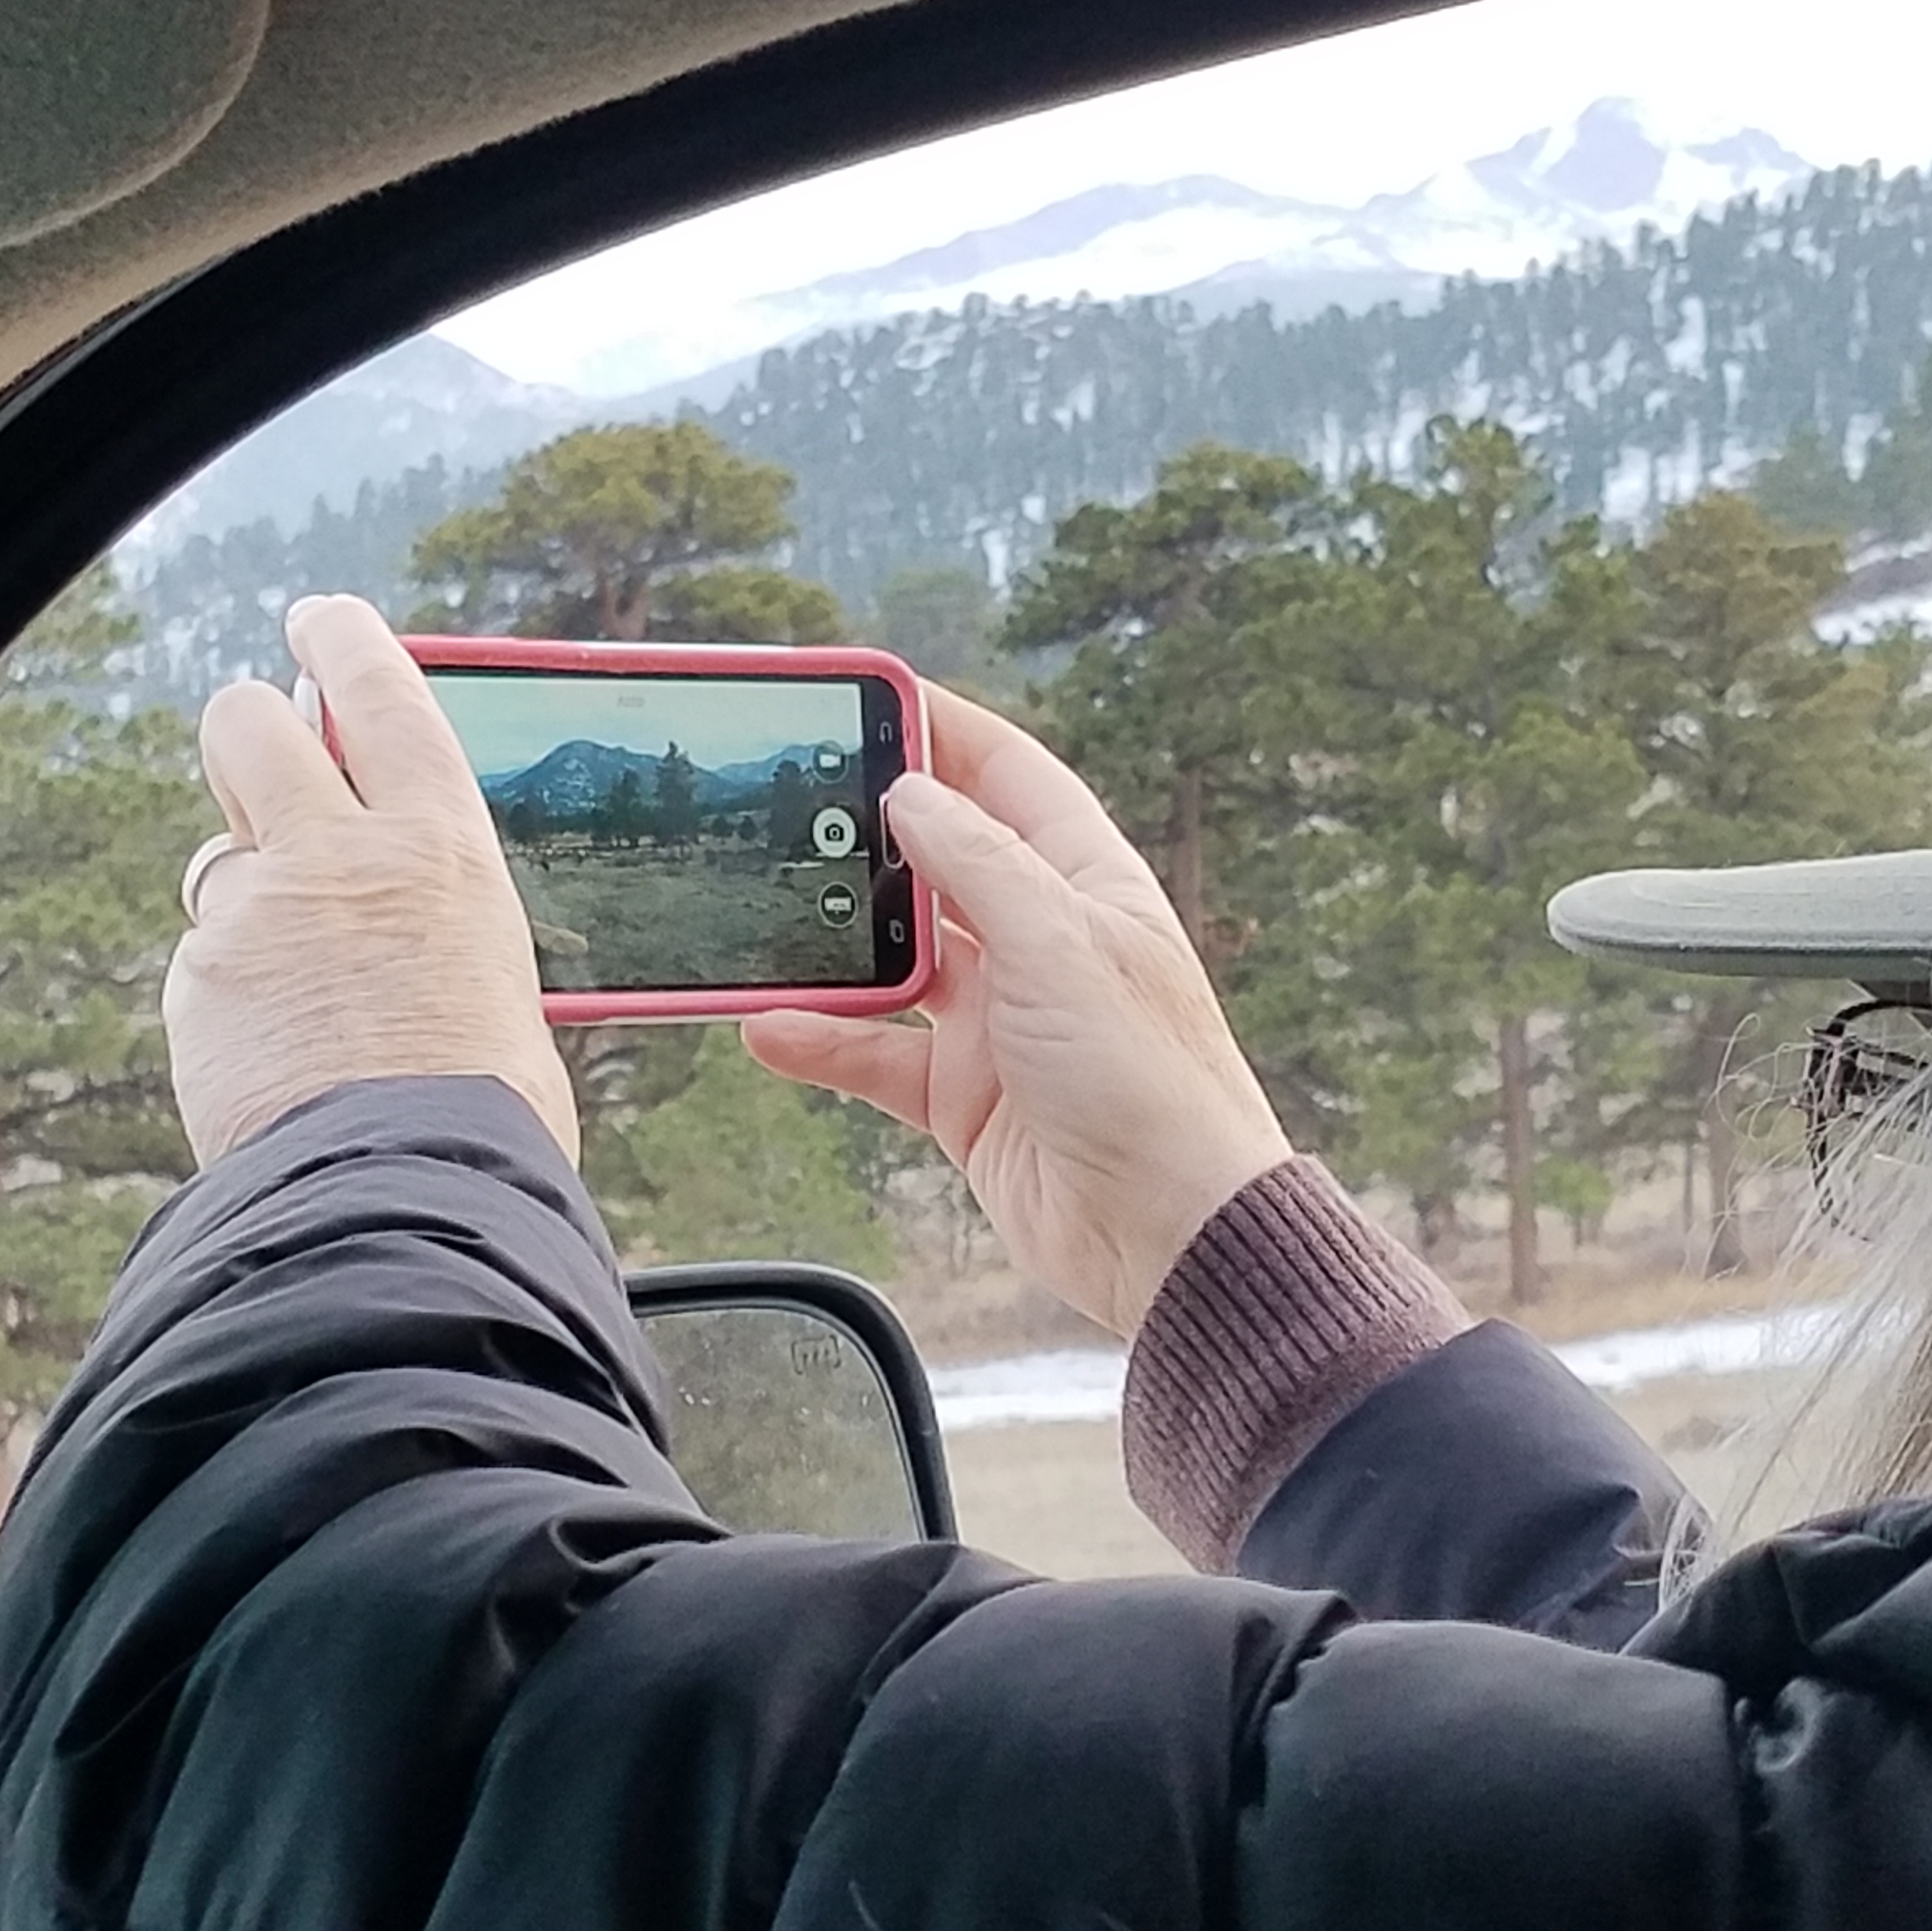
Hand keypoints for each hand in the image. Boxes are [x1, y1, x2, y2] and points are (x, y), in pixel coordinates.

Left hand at [164, 597, 577, 1165]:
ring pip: (216, 856)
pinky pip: (205, 962)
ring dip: (244, 892)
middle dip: (248, 732)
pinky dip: (230, 997)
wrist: (406, 1196)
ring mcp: (258, 912)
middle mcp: (343, 853)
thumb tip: (408, 926)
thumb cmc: (484, 1111)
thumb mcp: (497, 982)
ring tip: (297, 981)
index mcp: (442, 846)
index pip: (380, 691)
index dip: (342, 639)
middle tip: (263, 766)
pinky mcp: (199, 981)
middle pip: (248, 722)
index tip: (318, 622)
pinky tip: (276, 1058)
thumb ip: (436, 919)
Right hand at [747, 688, 1289, 1338]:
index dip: (940, 727)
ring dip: (831, 944)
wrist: (1169, 1237)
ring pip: (897, 961)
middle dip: (866, 832)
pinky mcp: (966, 1097)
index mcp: (1086, 884)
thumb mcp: (1057, 947)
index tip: (867, 693)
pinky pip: (877, 1055)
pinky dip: (824, 1041)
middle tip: (784, 799)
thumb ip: (977, 863)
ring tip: (761, 913)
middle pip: (939, 860)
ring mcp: (1001, 1021)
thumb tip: (909, 792)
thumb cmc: (1147, 1084)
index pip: (1006, 774)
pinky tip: (768, 1028)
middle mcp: (1042, 941)